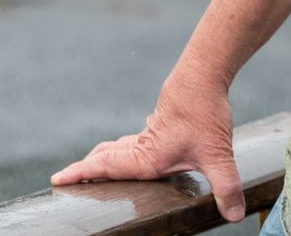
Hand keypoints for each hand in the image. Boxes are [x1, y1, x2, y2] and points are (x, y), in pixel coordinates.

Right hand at [49, 68, 245, 222]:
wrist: (203, 75)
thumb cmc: (204, 113)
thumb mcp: (218, 155)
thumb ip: (226, 186)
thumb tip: (232, 214)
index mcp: (146, 157)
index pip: (106, 168)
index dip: (81, 175)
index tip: (57, 180)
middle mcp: (142, 147)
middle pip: (104, 158)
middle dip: (84, 171)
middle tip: (63, 181)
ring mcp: (148, 134)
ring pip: (116, 149)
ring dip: (100, 160)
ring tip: (89, 172)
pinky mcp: (158, 126)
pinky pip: (129, 142)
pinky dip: (118, 150)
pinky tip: (128, 154)